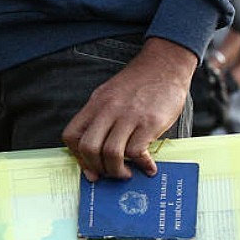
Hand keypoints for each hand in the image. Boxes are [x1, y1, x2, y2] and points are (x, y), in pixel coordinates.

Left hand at [63, 38, 196, 180]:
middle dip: (97, 168)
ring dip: (118, 171)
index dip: (79, 156)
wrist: (166, 65)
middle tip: (109, 173)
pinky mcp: (149, 122)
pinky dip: (142, 165)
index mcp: (96, 103)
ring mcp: (129, 116)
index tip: (90, 167)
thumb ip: (104, 116)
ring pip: (112, 154)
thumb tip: (102, 146)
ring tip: (127, 173)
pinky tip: (148, 167)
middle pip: (89, 148)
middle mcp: (109, 110)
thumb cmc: (142, 82)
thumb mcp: (112, 93)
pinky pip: (138, 152)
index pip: (73, 135)